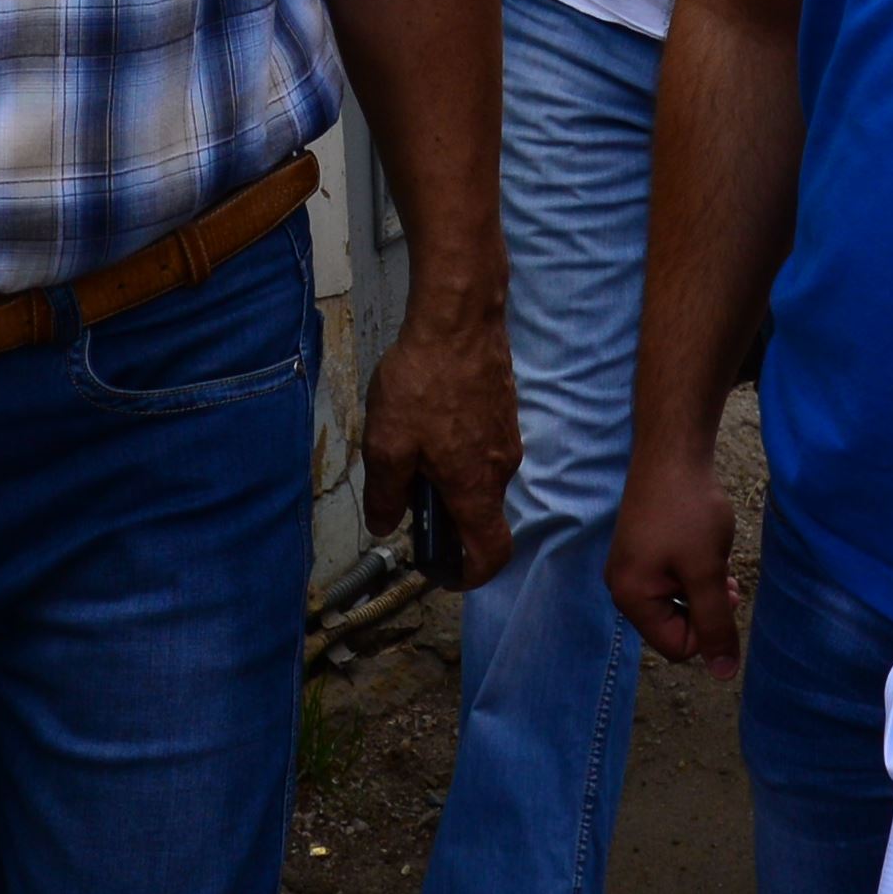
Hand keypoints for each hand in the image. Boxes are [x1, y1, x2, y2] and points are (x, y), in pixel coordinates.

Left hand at [358, 282, 518, 590]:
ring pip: (479, 478)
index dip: (470, 574)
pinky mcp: (503, 410)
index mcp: (476, 488)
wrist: (458, 319)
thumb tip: (385, 524)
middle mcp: (502, 470)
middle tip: (405, 495)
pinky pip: (482, 448)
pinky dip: (457, 450)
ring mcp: (507, 438)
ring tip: (408, 445)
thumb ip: (386, 494)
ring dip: (448, 478)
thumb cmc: (423, 383)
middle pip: (480, 514)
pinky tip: (426, 419)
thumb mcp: (386, 445)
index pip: (492, 553)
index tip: (442, 570)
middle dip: (445, 518)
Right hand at [607, 441, 744, 671]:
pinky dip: (695, 570)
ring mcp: (631, 567)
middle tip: (722, 575)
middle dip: (706, 606)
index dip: (707, 628)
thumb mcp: (706, 574)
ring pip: (680, 601)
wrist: (673, 453)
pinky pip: (674, 579)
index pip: (677, 646)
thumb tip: (724, 675)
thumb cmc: (688, 513)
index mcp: (631, 598)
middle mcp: (623, 587)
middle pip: (676, 625)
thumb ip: (715, 625)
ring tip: (716, 557)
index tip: (720, 592)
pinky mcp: (643, 549)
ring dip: (704, 587)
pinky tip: (705, 545)